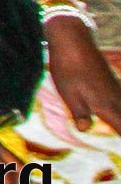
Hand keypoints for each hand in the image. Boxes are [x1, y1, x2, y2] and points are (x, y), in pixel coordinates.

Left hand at [49, 15, 120, 131]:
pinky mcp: (111, 81)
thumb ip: (79, 113)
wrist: (73, 38)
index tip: (120, 145)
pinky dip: (120, 108)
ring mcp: (116, 88)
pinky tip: (116, 107)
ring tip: (116, 122)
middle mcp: (116, 98)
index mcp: (106, 106)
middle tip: (117, 134)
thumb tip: (85, 129)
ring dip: (120, 118)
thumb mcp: (69, 93)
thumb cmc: (68, 67)